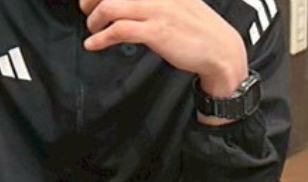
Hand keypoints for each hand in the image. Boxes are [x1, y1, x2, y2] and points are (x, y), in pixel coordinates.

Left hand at [80, 0, 247, 98]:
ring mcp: (156, 10)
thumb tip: (132, 4)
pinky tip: (95, 44)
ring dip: (94, 19)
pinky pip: (119, 30)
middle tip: (86, 10)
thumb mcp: (177, 3)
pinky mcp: (156, 32)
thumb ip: (155, 1)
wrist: (221, 51)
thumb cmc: (200, 31)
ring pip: (110, 6)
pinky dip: (101, 38)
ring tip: (92, 28)